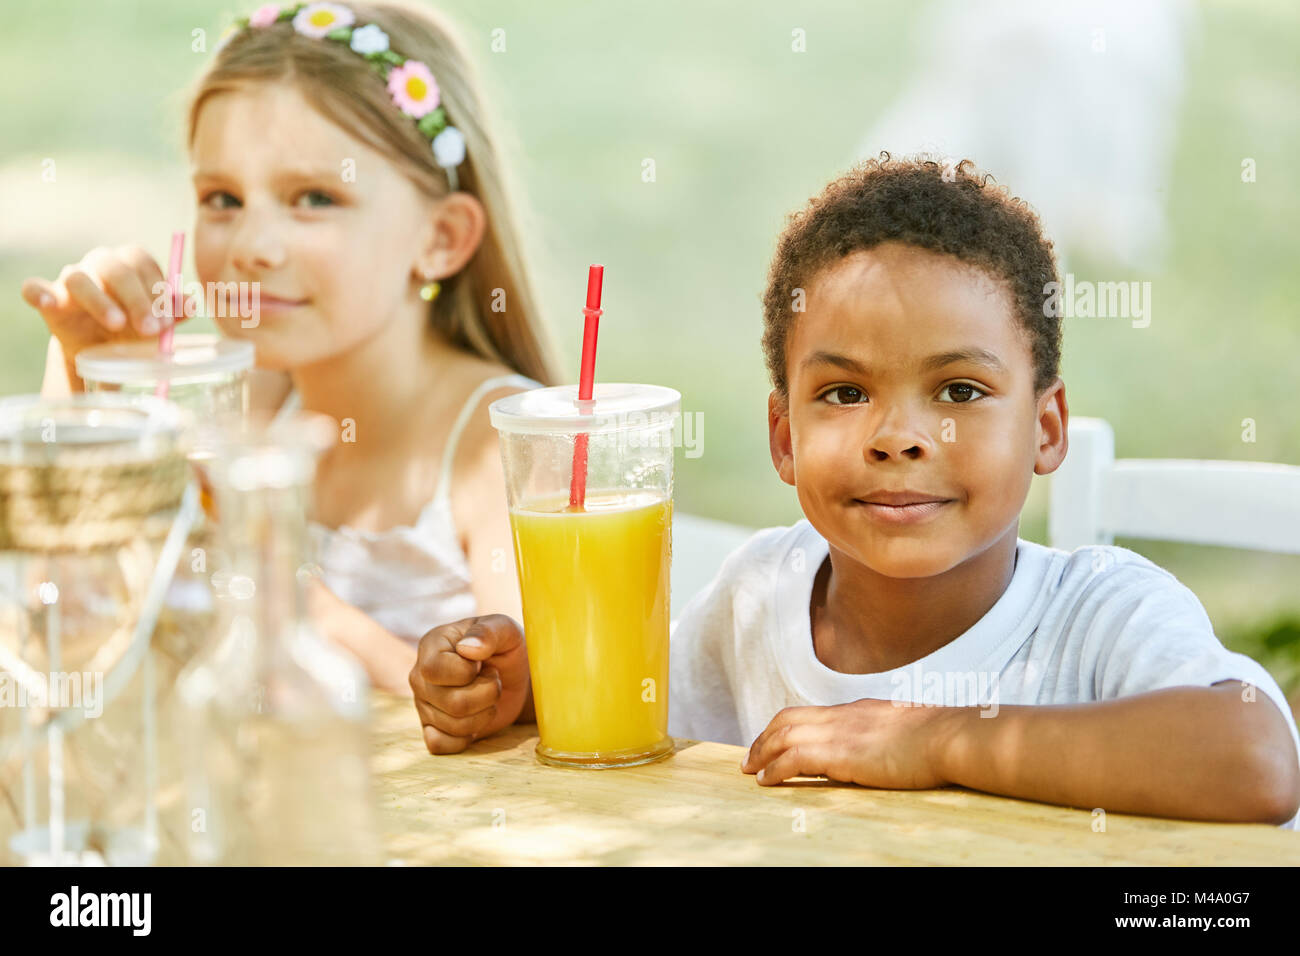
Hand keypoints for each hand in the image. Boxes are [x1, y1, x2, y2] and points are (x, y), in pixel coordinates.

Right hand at [21, 245, 192, 383]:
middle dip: (136, 298)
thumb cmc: (133, 328)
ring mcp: (71, 279)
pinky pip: (34, 287)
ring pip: (78, 277)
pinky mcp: (48, 297)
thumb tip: (191, 303)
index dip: (157, 290)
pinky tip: (50, 303)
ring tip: (116, 324)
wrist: (101, 349)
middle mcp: (100, 264)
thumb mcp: (157, 323)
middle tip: (150, 329)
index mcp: (130, 263)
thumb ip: (174, 313)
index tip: (167, 321)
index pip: (143, 263)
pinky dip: (40, 293)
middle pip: (115, 268)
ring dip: (99, 300)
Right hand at [409, 614, 530, 754]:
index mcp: (431, 646)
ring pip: (454, 725)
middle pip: (452, 702)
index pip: (436, 670)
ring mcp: (423, 705)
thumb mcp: (506, 630)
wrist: (515, 676)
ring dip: (484, 713)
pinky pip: (441, 745)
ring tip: (488, 696)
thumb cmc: (506, 648)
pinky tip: (476, 718)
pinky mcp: (431, 729)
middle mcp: (420, 677)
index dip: (468, 672)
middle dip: (487, 694)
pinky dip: (466, 736)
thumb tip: (467, 649)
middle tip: (493, 680)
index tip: (483, 663)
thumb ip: (488, 632)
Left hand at [740, 698, 953, 788]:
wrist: (951, 736)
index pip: (811, 713)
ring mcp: (842, 732)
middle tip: (751, 757)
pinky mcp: (842, 753)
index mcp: (859, 710)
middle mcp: (844, 716)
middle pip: (789, 718)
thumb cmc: (942, 738)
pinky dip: (776, 768)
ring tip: (751, 770)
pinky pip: (796, 758)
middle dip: (765, 737)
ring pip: (785, 735)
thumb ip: (889, 735)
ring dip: (763, 753)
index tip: (774, 740)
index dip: (787, 726)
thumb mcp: (908, 730)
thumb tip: (888, 748)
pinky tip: (767, 780)